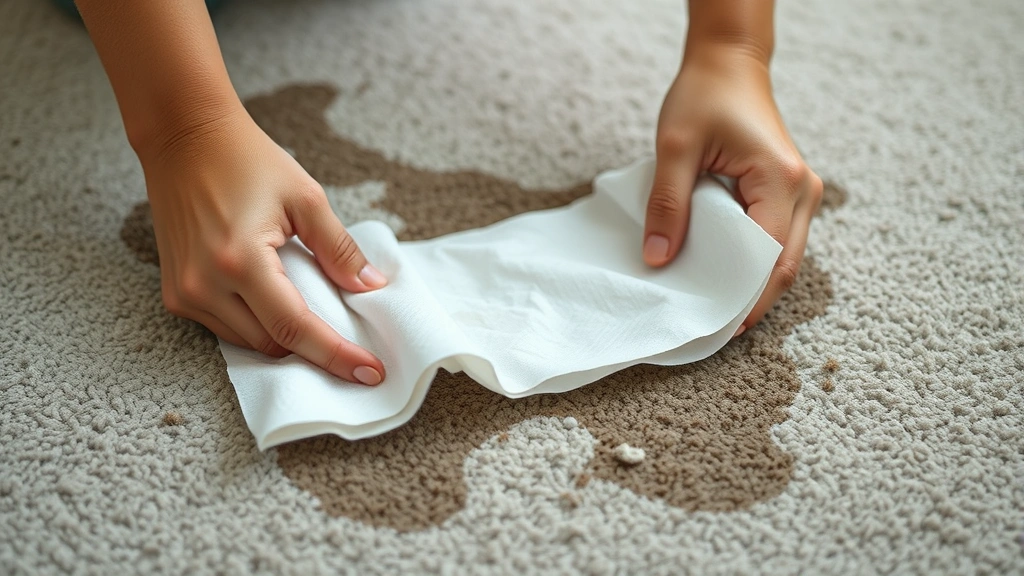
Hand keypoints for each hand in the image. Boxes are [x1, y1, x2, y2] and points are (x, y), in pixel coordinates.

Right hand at [138, 107, 387, 384]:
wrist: (184, 138)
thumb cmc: (247, 160)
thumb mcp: (306, 197)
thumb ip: (339, 249)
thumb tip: (370, 287)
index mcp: (240, 260)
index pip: (295, 328)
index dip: (336, 355)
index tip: (370, 373)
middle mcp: (205, 285)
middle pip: (273, 345)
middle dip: (314, 350)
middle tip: (355, 346)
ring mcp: (185, 293)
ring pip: (248, 343)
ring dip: (285, 340)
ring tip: (319, 323)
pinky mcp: (175, 293)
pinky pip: (225, 330)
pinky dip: (257, 326)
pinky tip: (280, 309)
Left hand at [644, 47, 822, 333]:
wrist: (728, 64)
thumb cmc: (703, 96)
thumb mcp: (674, 148)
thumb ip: (668, 204)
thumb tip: (659, 259)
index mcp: (780, 180)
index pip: (767, 256)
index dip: (742, 297)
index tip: (713, 327)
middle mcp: (803, 190)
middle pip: (784, 266)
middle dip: (751, 303)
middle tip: (713, 332)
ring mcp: (801, 193)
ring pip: (784, 258)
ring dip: (753, 287)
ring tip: (715, 313)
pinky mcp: (788, 194)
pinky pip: (777, 242)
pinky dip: (753, 266)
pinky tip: (723, 280)